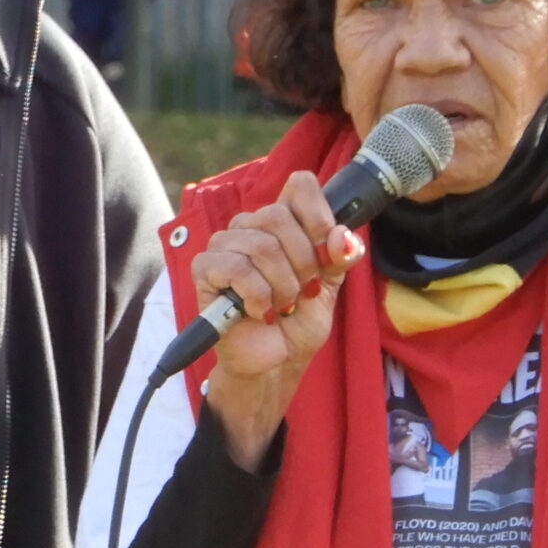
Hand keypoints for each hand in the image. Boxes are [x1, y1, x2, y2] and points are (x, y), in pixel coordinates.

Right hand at [194, 170, 363, 468]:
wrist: (276, 361)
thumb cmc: (298, 321)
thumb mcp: (330, 285)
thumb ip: (339, 256)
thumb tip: (343, 238)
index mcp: (282, 221)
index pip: (300, 185)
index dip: (318, 215)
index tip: (328, 251)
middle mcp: (250, 225)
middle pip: (278, 215)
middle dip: (303, 262)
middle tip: (305, 292)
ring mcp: (224, 245)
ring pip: (262, 246)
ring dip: (283, 287)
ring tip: (282, 307)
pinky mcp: (204, 270)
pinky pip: (237, 269)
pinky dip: (258, 297)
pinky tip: (260, 312)